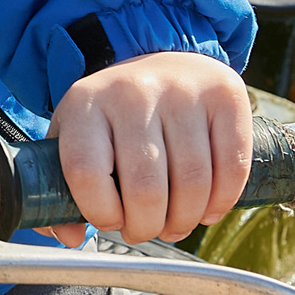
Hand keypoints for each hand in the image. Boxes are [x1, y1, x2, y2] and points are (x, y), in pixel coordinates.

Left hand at [43, 51, 252, 245]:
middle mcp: (133, 93)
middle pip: (145, 189)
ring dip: (184, 221)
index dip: (100, 213)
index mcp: (84, 105)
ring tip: (174, 223)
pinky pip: (232, 168)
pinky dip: (221, 202)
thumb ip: (61, 190)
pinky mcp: (226, 96)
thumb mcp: (75, 138)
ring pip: (193, 184)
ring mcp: (183, 91)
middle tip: (145, 230)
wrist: (160, 57)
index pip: (85, 172)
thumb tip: (71, 237)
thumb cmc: (114, 116)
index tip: (110, 220)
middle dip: (147, 227)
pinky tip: (206, 209)